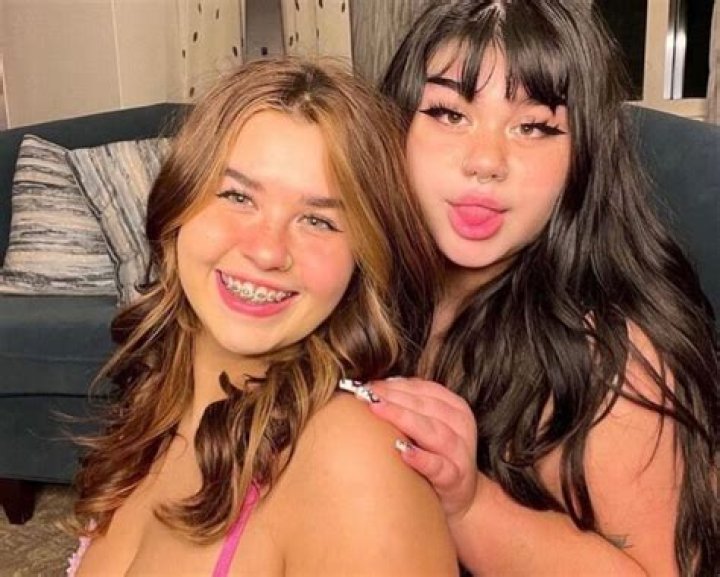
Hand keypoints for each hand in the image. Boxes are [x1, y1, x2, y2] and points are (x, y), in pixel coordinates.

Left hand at [367, 377, 477, 523]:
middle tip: (367, 394)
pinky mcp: (456, 480)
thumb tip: (375, 387)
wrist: (464, 499)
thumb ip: (410, 405)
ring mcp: (460, 454)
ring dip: (405, 419)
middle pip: (427, 407)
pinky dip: (422, 459)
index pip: (425, 389)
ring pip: (435, 431)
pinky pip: (439, 468)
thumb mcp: (429, 426)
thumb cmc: (436, 456)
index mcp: (455, 408)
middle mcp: (461, 427)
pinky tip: (403, 453)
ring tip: (378, 410)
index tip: (370, 384)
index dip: (396, 385)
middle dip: (395, 398)